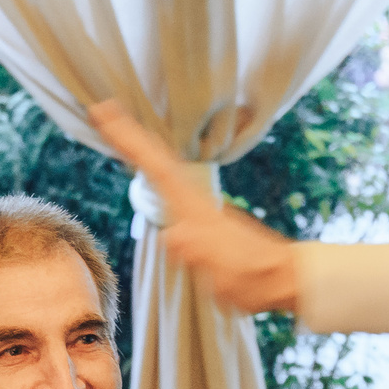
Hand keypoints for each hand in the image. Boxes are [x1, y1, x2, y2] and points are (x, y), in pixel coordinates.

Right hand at [87, 100, 299, 313]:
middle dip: (131, 136)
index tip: (105, 115)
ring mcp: (198, 209)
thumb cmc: (256, 278)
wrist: (285, 278)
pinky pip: (170, 186)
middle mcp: (195, 202)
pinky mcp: (202, 219)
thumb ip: (200, 252)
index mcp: (196, 210)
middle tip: (103, 110)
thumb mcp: (225, 273)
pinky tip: (150, 167)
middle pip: (158, 161)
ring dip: (141, 149)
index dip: (131, 142)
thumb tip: (173, 234)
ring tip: (119, 130)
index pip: (157, 169)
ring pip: (163, 171)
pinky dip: (155, 168)